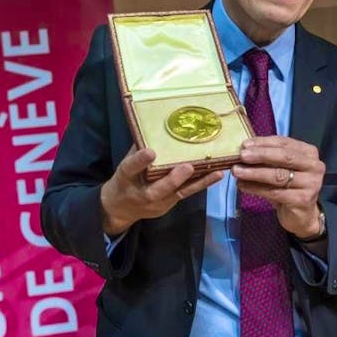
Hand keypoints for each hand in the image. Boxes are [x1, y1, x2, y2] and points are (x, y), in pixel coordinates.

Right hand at [99, 146, 223, 235]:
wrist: (120, 209)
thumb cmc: (124, 180)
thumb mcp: (124, 164)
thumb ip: (138, 149)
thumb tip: (154, 127)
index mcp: (125, 178)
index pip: (131, 168)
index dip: (140, 160)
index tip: (150, 152)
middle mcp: (142, 194)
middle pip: (158, 189)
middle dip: (174, 179)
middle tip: (188, 167)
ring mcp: (158, 203)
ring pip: (179, 193)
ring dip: (200, 182)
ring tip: (217, 173)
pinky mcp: (170, 204)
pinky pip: (187, 193)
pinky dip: (202, 184)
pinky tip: (216, 175)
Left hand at [232, 136, 324, 238]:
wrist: (302, 215)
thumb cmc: (289, 187)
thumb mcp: (282, 168)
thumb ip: (269, 157)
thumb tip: (243, 149)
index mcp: (309, 153)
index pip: (284, 142)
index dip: (264, 143)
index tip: (245, 144)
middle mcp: (314, 166)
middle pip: (284, 157)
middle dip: (260, 155)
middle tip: (241, 155)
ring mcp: (311, 183)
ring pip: (278, 175)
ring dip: (254, 172)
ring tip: (237, 171)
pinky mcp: (303, 200)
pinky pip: (275, 192)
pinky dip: (256, 188)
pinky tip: (243, 186)